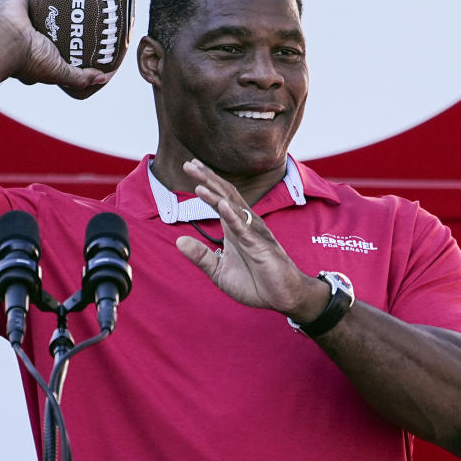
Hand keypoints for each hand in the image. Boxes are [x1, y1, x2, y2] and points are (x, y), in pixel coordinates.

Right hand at [0, 0, 110, 98]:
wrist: (5, 43)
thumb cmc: (30, 60)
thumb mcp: (60, 72)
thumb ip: (80, 76)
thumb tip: (103, 78)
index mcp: (35, 52)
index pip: (54, 46)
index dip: (67, 41)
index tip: (81, 36)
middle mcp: (28, 33)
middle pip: (50, 20)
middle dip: (63, 14)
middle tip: (82, 7)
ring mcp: (22, 16)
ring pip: (41, 1)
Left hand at [175, 159, 328, 319]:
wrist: (282, 297)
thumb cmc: (255, 282)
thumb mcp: (219, 271)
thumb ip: (201, 256)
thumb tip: (178, 242)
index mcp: (234, 228)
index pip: (218, 200)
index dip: (205, 184)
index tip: (190, 167)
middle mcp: (245, 225)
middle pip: (225, 196)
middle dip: (207, 179)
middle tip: (188, 163)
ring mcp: (254, 234)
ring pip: (234, 208)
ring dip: (216, 194)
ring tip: (199, 182)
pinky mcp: (261, 247)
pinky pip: (244, 229)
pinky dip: (232, 216)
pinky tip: (222, 206)